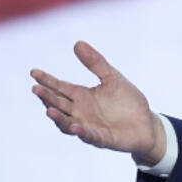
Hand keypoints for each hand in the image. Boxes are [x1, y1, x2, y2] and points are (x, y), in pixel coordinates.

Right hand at [31, 41, 166, 165]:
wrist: (147, 124)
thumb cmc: (128, 102)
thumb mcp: (113, 78)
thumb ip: (96, 63)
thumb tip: (77, 43)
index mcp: (82, 97)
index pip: (60, 87)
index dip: (47, 80)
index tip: (34, 72)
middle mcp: (80, 112)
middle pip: (59, 104)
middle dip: (47, 98)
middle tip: (36, 89)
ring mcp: (89, 126)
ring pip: (67, 123)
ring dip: (58, 118)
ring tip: (49, 110)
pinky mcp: (102, 138)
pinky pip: (89, 136)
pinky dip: (82, 132)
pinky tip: (76, 126)